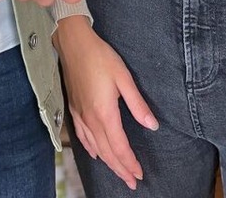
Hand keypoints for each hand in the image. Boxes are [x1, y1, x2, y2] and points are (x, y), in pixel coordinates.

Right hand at [54, 15, 157, 189]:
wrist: (73, 43)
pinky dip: (91, 149)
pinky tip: (95, 153)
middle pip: (107, 153)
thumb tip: (152, 125)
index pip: (119, 148)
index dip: (130, 163)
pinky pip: (82, 137)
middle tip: (132, 182)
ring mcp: (80, 115)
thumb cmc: (100, 56)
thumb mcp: (124, 77)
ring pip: (95, 148)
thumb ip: (137, 104)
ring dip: (108, 163)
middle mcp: (90, 119)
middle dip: (121, 169)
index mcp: (104, 113)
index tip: (139, 175)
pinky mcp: (74, 108)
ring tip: (119, 173)